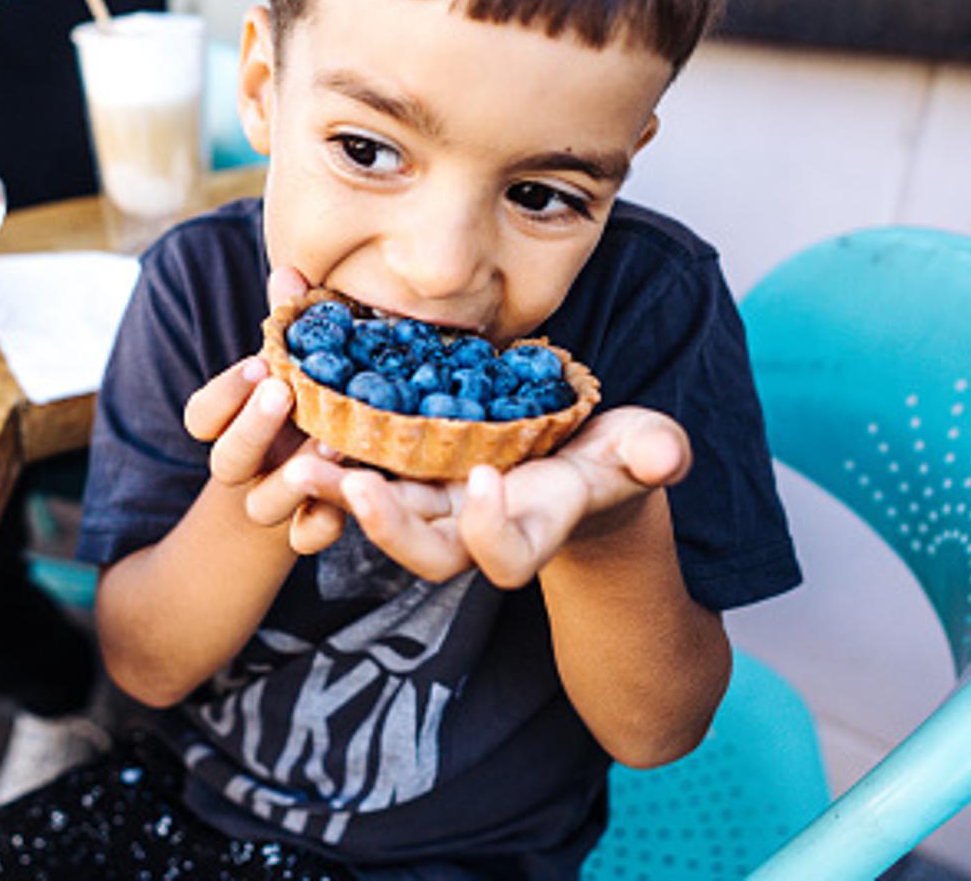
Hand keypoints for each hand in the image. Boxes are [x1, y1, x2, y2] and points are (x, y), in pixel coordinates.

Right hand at [183, 265, 358, 552]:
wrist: (326, 475)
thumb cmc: (312, 401)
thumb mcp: (302, 364)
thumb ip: (292, 322)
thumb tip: (290, 270)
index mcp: (233, 423)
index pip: (200, 417)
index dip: (224, 394)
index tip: (258, 363)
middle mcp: (247, 465)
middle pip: (225, 461)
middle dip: (251, 427)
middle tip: (281, 392)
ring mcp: (275, 501)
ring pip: (263, 506)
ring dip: (292, 478)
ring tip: (333, 444)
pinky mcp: (310, 528)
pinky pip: (306, 540)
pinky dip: (321, 526)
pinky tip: (343, 507)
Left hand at [329, 407, 691, 584]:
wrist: (575, 462)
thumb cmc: (616, 456)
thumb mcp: (643, 449)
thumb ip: (655, 453)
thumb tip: (667, 455)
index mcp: (534, 530)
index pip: (507, 560)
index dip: (491, 533)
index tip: (486, 481)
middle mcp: (476, 529)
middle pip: (427, 554)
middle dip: (390, 527)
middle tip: (358, 485)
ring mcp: (438, 505)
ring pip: (381, 515)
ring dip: (338, 491)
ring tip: (305, 457)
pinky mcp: (410, 473)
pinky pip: (362, 472)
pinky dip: (332, 449)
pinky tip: (303, 410)